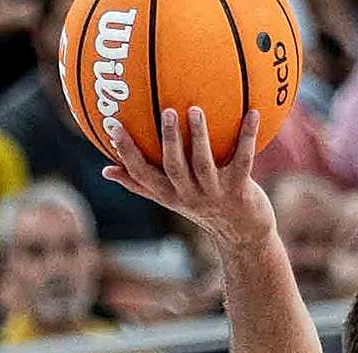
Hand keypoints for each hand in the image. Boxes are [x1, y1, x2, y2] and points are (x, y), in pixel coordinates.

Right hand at [102, 107, 275, 245]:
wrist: (244, 237)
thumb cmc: (204, 211)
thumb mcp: (171, 200)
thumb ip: (142, 184)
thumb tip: (105, 169)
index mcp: (170, 195)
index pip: (142, 175)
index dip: (127, 153)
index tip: (112, 127)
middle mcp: (190, 196)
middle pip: (174, 167)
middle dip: (169, 140)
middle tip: (167, 111)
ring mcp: (215, 194)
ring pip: (204, 163)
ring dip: (199, 136)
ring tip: (195, 110)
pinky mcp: (240, 191)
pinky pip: (243, 160)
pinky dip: (247, 137)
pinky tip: (252, 114)